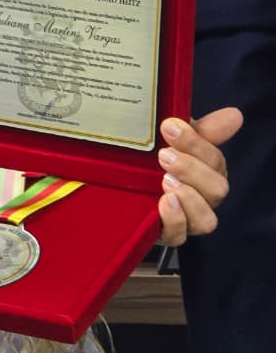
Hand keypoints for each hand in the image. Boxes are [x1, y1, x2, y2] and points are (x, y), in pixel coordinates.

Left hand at [156, 106, 242, 245]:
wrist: (116, 185)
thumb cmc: (151, 160)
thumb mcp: (171, 140)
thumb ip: (202, 130)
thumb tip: (235, 115)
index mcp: (207, 171)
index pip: (215, 161)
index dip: (196, 144)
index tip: (170, 127)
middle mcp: (202, 198)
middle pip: (217, 189)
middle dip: (192, 169)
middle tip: (164, 156)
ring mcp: (186, 219)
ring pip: (206, 219)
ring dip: (189, 198)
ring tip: (165, 181)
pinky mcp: (165, 234)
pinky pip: (180, 236)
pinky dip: (175, 220)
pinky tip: (164, 203)